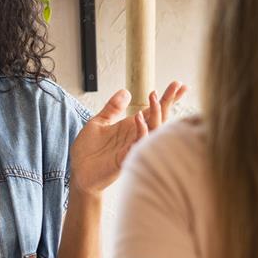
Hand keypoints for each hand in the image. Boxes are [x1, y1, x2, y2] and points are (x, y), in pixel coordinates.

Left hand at [69, 81, 187, 194]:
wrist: (79, 172)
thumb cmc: (88, 151)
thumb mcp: (98, 122)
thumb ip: (112, 108)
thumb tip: (126, 92)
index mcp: (130, 127)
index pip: (153, 111)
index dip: (166, 98)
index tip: (178, 85)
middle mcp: (135, 136)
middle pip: (159, 118)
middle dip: (168, 102)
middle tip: (176, 86)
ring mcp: (133, 146)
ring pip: (154, 130)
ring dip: (156, 114)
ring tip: (155, 98)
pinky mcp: (126, 157)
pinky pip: (139, 144)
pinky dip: (141, 131)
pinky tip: (138, 117)